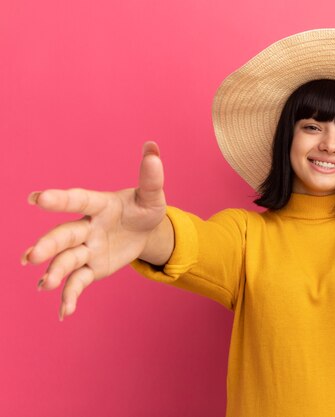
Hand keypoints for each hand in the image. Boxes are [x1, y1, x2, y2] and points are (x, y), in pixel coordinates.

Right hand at [22, 142, 169, 319]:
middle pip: (65, 234)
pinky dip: (71, 296)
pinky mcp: (92, 267)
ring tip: (44, 285)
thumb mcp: (152, 195)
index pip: (78, 200)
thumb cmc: (145, 209)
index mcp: (99, 205)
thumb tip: (153, 146)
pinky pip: (79, 282)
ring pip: (67, 259)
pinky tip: (64, 312)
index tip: (36, 198)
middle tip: (32, 256)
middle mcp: (87, 226)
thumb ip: (151, 176)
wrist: (145, 231)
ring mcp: (87, 248)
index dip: (59, 199)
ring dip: (55, 271)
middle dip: (49, 245)